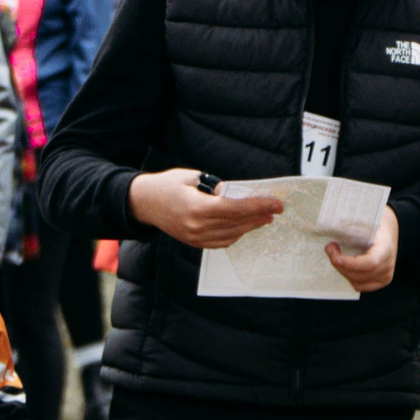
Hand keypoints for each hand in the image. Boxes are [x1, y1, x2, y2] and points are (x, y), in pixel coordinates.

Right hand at [129, 168, 284, 249]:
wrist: (143, 202)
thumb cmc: (167, 185)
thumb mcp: (192, 177)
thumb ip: (216, 187)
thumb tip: (237, 194)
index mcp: (196, 207)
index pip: (235, 209)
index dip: (257, 206)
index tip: (275, 203)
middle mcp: (196, 226)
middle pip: (237, 223)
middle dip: (260, 215)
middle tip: (276, 208)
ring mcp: (194, 237)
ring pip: (232, 234)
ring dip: (251, 226)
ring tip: (265, 217)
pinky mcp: (193, 242)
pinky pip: (221, 242)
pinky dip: (236, 235)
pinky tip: (245, 226)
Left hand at [324, 204, 399, 293]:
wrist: (388, 234)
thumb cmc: (373, 226)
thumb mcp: (365, 223)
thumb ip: (350, 228)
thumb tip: (329, 228)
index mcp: (386, 249)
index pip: (370, 263)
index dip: (351, 263)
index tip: (337, 257)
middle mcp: (388, 265)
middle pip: (360, 274)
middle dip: (340, 264)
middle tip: (329, 249)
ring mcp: (385, 276)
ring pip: (356, 281)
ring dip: (342, 270)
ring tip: (336, 256)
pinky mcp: (380, 282)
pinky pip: (359, 285)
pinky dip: (349, 276)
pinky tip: (345, 265)